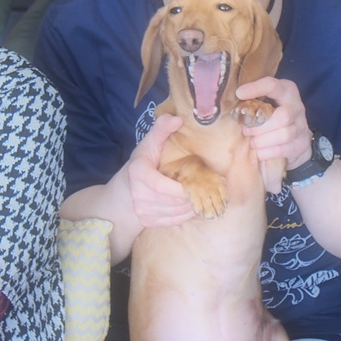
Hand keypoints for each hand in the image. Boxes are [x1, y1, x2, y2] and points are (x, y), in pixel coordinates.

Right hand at [124, 113, 196, 228]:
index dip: (179, 189)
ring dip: (193, 204)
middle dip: (194, 194)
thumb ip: (162, 129)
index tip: (196, 183)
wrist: (126, 188)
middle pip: (172, 201)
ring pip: (176, 212)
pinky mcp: (147, 222)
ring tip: (204, 193)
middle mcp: (137, 194)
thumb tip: (177, 118)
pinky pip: (174, 221)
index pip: (159, 185)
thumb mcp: (150, 143)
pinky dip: (187, 214)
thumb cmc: (144, 162)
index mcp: (138, 173)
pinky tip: (192, 203)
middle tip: (213, 185)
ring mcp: (142, 210)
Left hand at [234, 76, 310, 169]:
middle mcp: (297, 107)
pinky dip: (266, 152)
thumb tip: (232, 102)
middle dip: (260, 126)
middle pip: (283, 116)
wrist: (295, 136)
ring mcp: (301, 127)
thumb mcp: (266, 102)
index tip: (239, 93)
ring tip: (252, 142)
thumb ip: (254, 100)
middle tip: (246, 130)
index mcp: (287, 91)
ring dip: (262, 140)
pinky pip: (282, 150)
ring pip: (284, 135)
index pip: (273, 85)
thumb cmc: (272, 115)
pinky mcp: (300, 144)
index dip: (256, 88)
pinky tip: (259, 151)